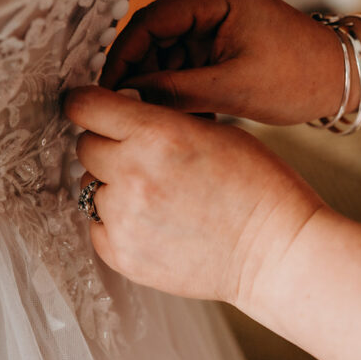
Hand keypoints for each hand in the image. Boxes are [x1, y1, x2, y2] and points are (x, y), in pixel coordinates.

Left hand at [64, 85, 323, 305]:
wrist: (277, 251)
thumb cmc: (258, 187)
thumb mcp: (212, 130)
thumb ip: (159, 118)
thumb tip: (120, 110)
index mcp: (156, 134)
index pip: (84, 106)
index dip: (84, 104)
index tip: (86, 108)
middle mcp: (132, 174)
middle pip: (85, 146)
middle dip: (107, 147)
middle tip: (141, 158)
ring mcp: (124, 219)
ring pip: (90, 188)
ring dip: (113, 187)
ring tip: (157, 197)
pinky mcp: (122, 255)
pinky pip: (97, 226)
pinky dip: (116, 223)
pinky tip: (154, 223)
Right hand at [101, 0, 346, 125]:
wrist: (343, 77)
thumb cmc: (300, 75)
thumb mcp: (233, 88)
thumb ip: (174, 92)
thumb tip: (124, 99)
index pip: (146, 22)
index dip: (122, 60)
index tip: (108, 95)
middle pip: (148, 36)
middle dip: (137, 75)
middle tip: (126, 112)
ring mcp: (209, 16)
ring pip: (160, 53)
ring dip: (156, 85)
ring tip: (161, 118)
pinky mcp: (213, 37)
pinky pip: (177, 62)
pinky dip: (174, 88)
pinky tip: (181, 112)